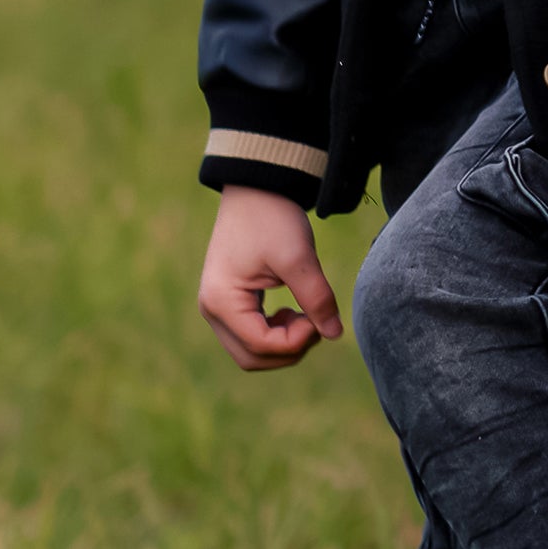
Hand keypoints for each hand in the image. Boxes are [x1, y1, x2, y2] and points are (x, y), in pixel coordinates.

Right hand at [198, 185, 343, 366]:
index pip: (261, 346)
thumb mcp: (298, 257)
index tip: (318, 317)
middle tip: (316, 321)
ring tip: (305, 314)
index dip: (297, 340)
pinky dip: (275, 334)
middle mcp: (212, 311)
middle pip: (252, 358)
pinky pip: (250, 336)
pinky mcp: (228, 303)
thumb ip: (317, 298)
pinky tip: (292, 312)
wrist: (256, 190)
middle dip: (290, 349)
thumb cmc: (273, 218)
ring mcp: (216, 309)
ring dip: (283, 344)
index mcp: (222, 301)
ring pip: (251, 352)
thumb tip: (335, 335)